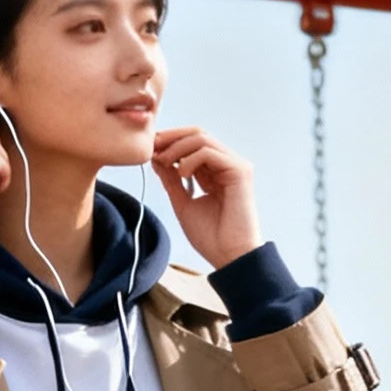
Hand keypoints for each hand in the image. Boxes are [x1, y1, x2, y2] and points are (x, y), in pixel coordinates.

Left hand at [151, 128, 261, 270]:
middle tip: (153, 145)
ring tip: (164, 161)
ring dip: (178, 147)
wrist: (229, 256)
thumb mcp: (183, 203)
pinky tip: (181, 173)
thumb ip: (172, 181)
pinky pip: (210, 153)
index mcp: (215, 173)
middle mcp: (227, 165)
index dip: (171, 142)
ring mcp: (235, 166)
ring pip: (203, 139)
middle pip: (198, 135)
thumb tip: (157, 158)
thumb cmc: (210, 237)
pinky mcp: (240, 171)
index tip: (150, 148)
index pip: (193, 144)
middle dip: (172, 137)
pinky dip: (190, 159)